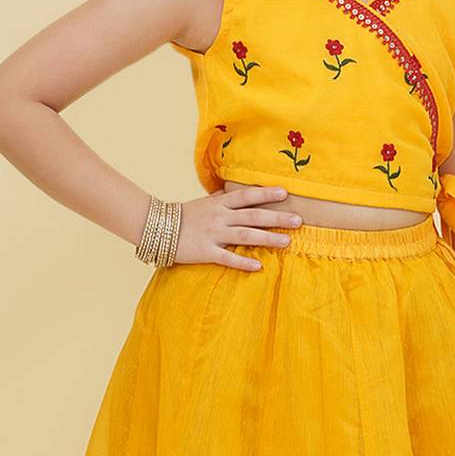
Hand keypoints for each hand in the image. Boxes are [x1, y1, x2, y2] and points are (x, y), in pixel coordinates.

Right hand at [173, 186, 301, 270]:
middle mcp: (219, 217)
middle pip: (253, 216)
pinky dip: (242, 261)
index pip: (247, 196)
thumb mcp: (205, 202)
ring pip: (245, 235)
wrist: (156, 227)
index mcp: (220, 204)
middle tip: (298, 220)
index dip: (266, 194)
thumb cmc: (184, 215)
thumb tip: (239, 189)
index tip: (286, 193)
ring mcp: (213, 234)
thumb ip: (223, 197)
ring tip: (287, 242)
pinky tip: (258, 266)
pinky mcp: (205, 251)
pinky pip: (227, 257)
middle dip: (276, 218)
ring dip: (267, 239)